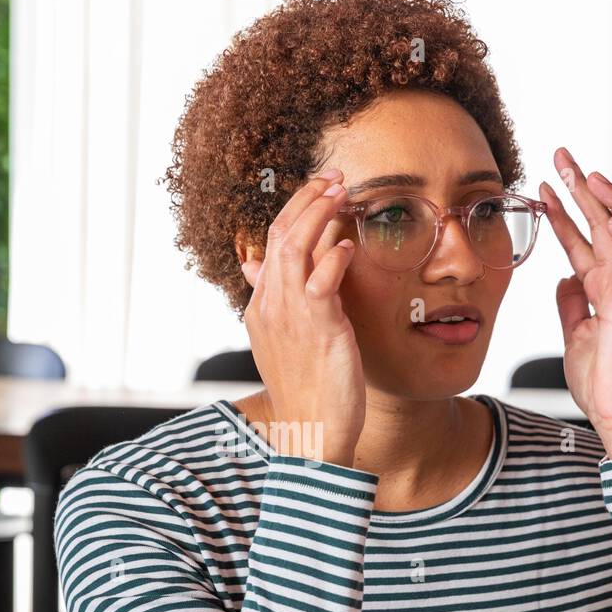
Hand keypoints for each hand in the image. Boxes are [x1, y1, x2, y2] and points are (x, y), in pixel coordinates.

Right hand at [240, 169, 364, 465]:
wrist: (310, 436)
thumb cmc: (308, 394)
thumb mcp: (291, 345)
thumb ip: (288, 306)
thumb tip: (278, 274)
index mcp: (262, 308)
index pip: (272, 245)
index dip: (295, 212)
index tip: (321, 192)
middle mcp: (269, 306)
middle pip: (278, 234)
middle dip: (306, 198)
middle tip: (334, 175)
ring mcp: (289, 316)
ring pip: (294, 246)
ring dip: (319, 212)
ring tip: (342, 191)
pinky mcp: (316, 328)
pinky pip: (321, 280)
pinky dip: (334, 257)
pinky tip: (349, 246)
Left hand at [540, 150, 611, 459]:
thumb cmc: (598, 380)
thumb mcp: (572, 332)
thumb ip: (570, 302)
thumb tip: (564, 277)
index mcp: (599, 287)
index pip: (579, 238)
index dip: (561, 211)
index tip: (542, 186)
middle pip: (602, 223)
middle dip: (582, 188)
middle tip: (562, 155)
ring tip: (590, 178)